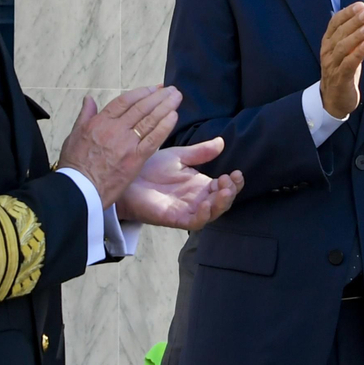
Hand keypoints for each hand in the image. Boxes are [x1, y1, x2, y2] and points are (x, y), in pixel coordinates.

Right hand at [59, 86, 180, 207]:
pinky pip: (153, 139)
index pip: (125, 101)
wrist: (80, 189)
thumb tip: (89, 99)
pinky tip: (173, 117)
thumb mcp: (74, 134)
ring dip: (165, 107)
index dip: (142, 92)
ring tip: (176, 97)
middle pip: (141, 108)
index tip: (154, 88)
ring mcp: (127, 144)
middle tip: (171, 89)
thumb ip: (85, 115)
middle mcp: (115, 129)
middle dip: (158, 97)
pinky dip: (164, 127)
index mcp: (100, 122)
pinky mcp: (135, 159)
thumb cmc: (75, 164)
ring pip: (149, 120)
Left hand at [117, 139, 243, 230]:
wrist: (127, 177)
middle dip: (231, 192)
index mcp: (200, 185)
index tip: (236, 172)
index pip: (224, 187)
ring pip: (212, 213)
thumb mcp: (179, 156)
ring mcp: (187, 209)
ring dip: (222, 203)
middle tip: (230, 180)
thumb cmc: (151, 168)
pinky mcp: (175, 218)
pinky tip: (205, 204)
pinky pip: (194, 222)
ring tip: (224, 190)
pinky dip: (203, 215)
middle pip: (222, 202)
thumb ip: (200, 152)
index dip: (234, 182)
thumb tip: (221, 142)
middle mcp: (197, 199)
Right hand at [320, 2, 363, 119]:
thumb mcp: (347, 49)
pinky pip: (347, 65)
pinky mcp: (339, 78)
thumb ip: (355, 31)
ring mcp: (332, 65)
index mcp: (328, 42)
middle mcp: (327, 51)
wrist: (335, 100)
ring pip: (342, 47)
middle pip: (340, 32)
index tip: (362, 4)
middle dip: (355, 21)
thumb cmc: (343, 70)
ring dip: (356, 36)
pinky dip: (357, 54)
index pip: (335, 22)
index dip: (348, 12)